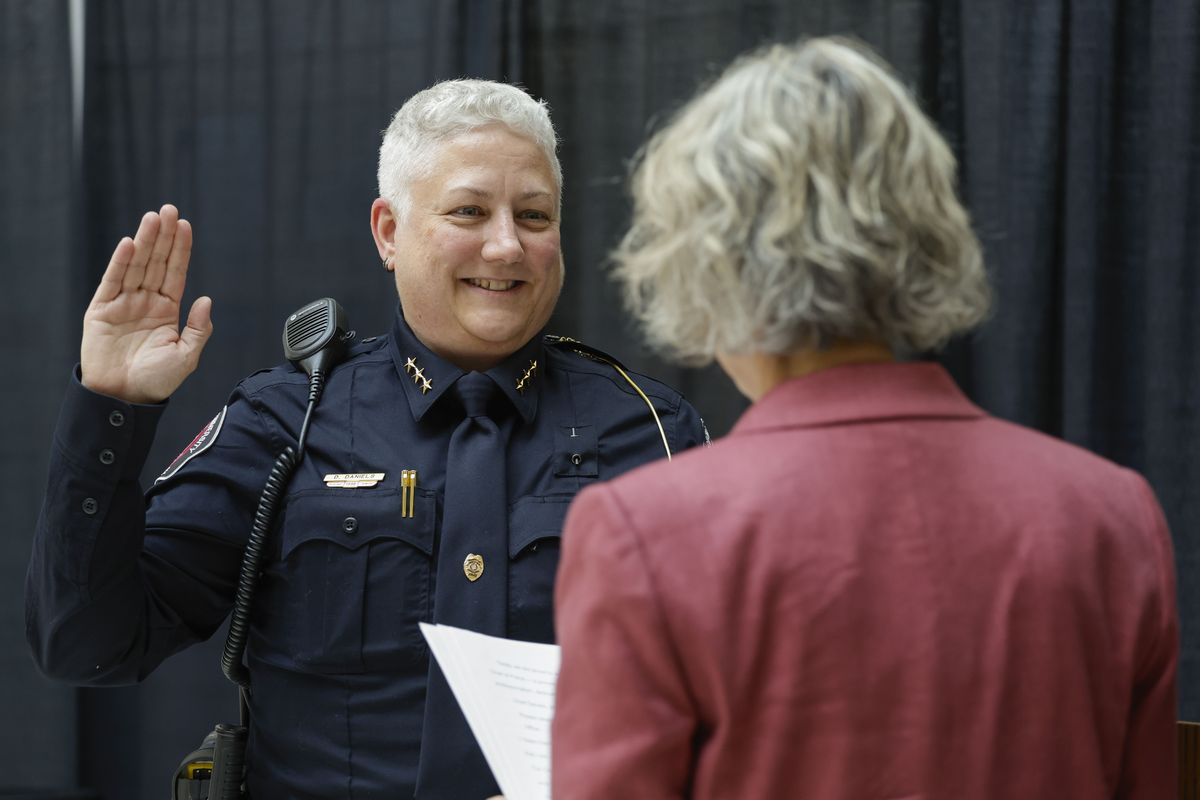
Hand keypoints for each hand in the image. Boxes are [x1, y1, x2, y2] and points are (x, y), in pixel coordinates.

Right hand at [81, 204, 211, 402]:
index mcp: (166, 310)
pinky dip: (120, 262)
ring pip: (136, 266)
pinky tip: (130, 244)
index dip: (180, 249)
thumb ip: (198, 329)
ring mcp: (123, 303)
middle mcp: (145, 302)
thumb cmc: (155, 381)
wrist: (124, 398)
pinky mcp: (102, 310)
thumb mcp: (186, 356)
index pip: (175, 273)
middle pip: (156, 262)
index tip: (185, 226)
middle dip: (163, 236)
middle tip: (170, 210)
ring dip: (144, 241)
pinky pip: (112, 282)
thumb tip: (206, 299)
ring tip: (153, 218)